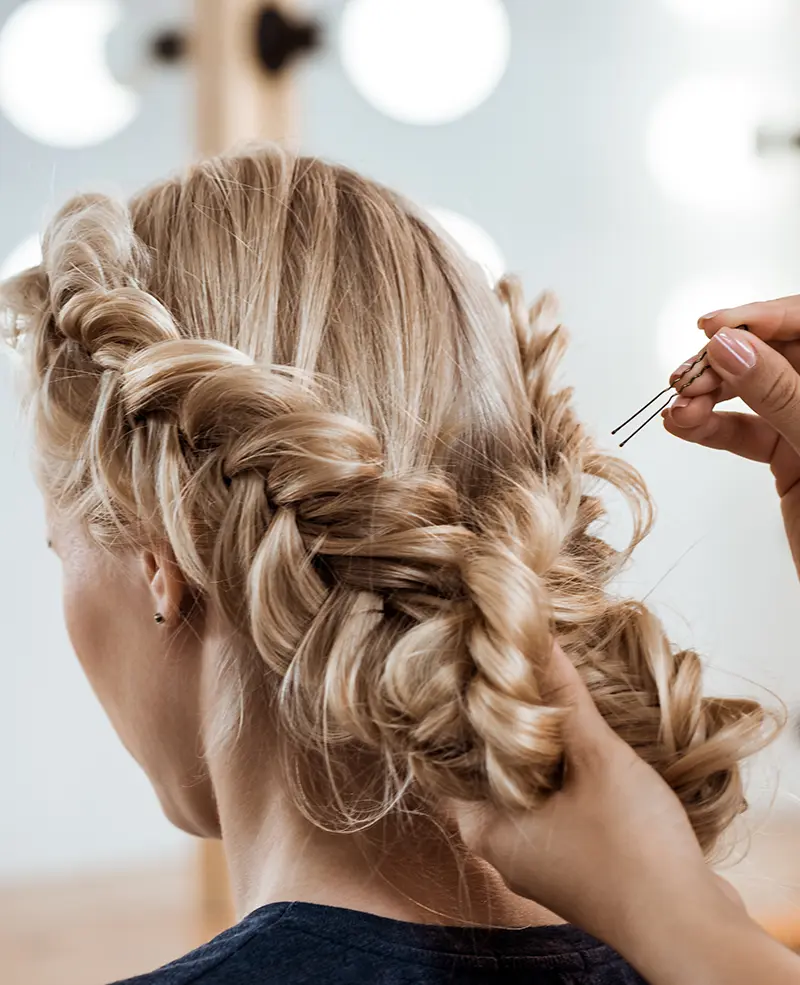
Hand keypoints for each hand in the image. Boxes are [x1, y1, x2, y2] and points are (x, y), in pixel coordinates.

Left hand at [449, 644, 799, 984]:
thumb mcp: (597, 758)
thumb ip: (564, 697)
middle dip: (509, 726)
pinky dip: (569, 775)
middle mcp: (506, 849)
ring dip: (546, 749)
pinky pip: (560, 806)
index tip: (474, 671)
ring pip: (531, 788)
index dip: (461, 714)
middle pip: (492, 771)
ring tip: (552, 693)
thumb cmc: (632, 848)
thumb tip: (537, 637)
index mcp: (486, 830)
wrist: (690, 927)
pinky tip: (586, 741)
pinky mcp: (580, 864)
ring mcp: (544, 860)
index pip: (450, 761)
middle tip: (516, 671)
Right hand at [662, 297, 799, 574]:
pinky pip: (744, 431)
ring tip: (677, 410)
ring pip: (753, 392)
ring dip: (708, 397)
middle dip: (724, 362)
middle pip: (773, 355)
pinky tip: (682, 425)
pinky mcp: (791, 456)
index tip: (713, 328)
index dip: (761, 318)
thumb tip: (730, 346)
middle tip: (685, 379)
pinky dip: (711, 428)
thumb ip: (780, 392)